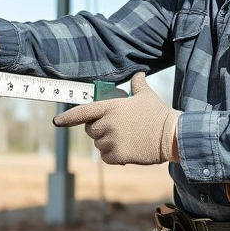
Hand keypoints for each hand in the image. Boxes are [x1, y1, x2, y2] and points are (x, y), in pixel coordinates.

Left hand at [53, 72, 179, 165]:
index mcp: (111, 107)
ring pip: (99, 145)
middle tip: (118, 128)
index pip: (83, 112)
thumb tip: (139, 73)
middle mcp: (108, 124)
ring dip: (109, 143)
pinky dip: (114, 156)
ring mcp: (112, 140)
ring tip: (128, 138)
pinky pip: (106, 157)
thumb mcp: (146, 95)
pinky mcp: (118, 156)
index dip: (68, 117)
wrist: (172, 135)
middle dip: (100, 129)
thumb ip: (138, 84)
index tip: (57, 122)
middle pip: (91, 130)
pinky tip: (129, 150)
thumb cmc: (158, 114)